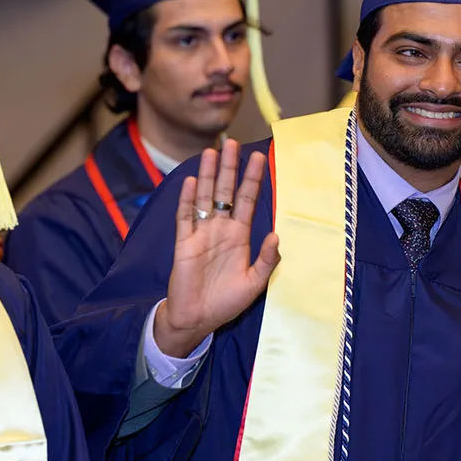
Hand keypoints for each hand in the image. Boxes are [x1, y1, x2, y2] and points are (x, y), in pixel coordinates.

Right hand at [153, 140, 279, 357]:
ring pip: (205, 197)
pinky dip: (188, 200)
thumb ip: (267, 260)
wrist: (197, 319)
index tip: (259, 157)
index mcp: (238, 235)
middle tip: (232, 142)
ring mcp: (201, 233)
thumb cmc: (226, 302)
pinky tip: (192, 182)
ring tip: (211, 152)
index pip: (247, 200)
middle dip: (229, 168)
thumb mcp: (254, 282)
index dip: (252, 179)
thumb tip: (276, 235)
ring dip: (208, 175)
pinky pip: (185, 217)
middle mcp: (220, 229)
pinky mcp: (184, 243)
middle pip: (225, 191)